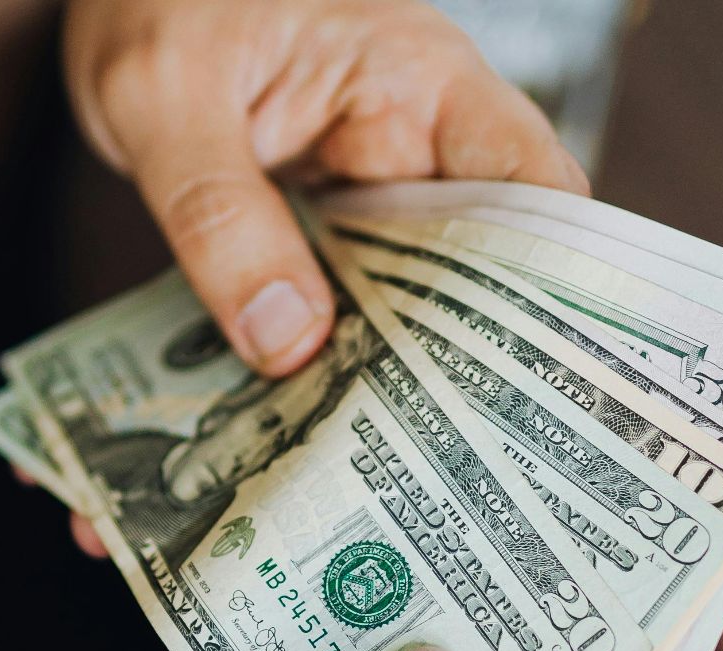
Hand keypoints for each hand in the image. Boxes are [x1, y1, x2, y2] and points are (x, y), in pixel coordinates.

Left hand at [60, 0, 585, 554]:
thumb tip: (290, 345)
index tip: (542, 401)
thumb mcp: (165, 96)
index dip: (557, 297)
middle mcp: (410, 146)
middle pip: (473, 278)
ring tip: (341, 491)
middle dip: (450, 380)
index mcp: (418, 87)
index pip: (535, 197)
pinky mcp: (309, 232)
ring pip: (396, 308)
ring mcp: (361, 195)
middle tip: (430, 487)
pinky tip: (255, 438)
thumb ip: (220, 214)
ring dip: (363, 389)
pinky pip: (323, 308)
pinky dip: (295, 369)